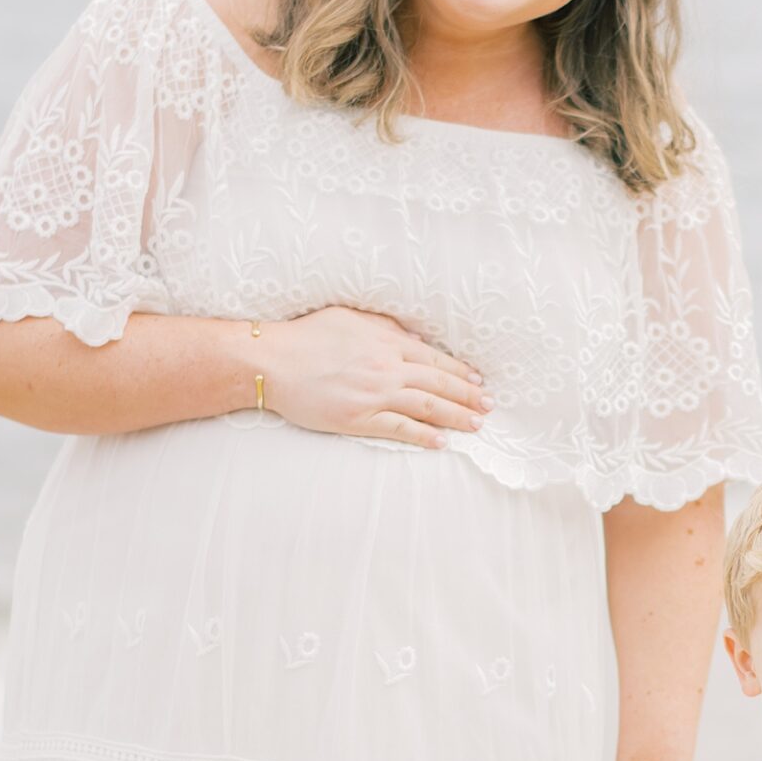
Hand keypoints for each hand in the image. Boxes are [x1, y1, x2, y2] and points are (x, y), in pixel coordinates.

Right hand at [260, 306, 490, 443]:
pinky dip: (423, 436)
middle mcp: (386, 367)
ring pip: (426, 406)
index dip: (460, 372)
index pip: (434, 358)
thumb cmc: (307, 336)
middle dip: (467, 396)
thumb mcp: (350, 317)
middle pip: (438, 382)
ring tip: (476, 426)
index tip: (478, 383)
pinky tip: (441, 442)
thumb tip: (412, 336)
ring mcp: (374, 394)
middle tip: (488, 407)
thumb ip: (384, 326)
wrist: (272, 360)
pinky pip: (399, 428)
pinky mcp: (358, 418)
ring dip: (455, 416)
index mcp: (386, 342)